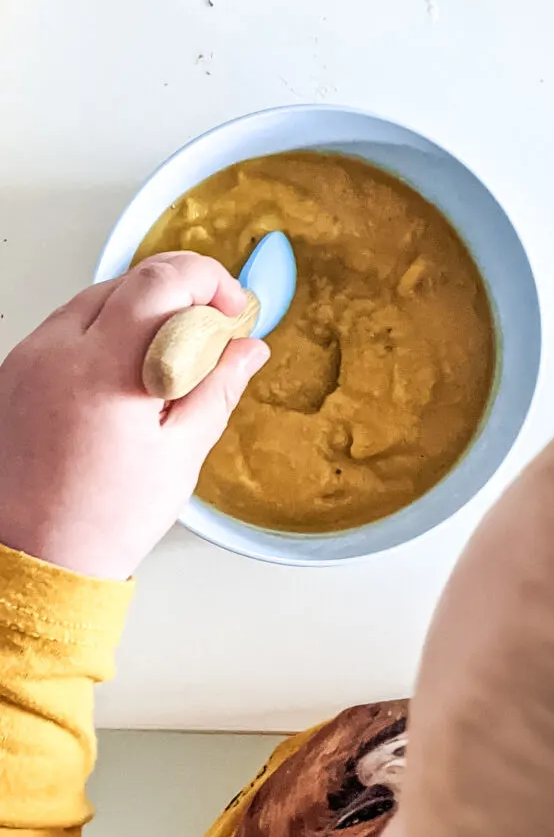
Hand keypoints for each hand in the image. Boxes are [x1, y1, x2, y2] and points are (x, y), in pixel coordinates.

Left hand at [0, 252, 269, 579]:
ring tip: (173, 362)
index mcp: (106, 370)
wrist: (33, 556)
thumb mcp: (181, 455)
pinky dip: (108, 333)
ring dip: (144, 312)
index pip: (162, 280)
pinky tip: (130, 376)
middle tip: (214, 333)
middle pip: (131, 281)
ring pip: (98, 299)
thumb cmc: (104, 520)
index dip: (210, 280)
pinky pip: (69, 327)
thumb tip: (248, 348)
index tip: (235, 309)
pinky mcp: (15, 371)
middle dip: (182, 293)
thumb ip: (218, 388)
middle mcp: (58, 350)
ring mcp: (29, 357)